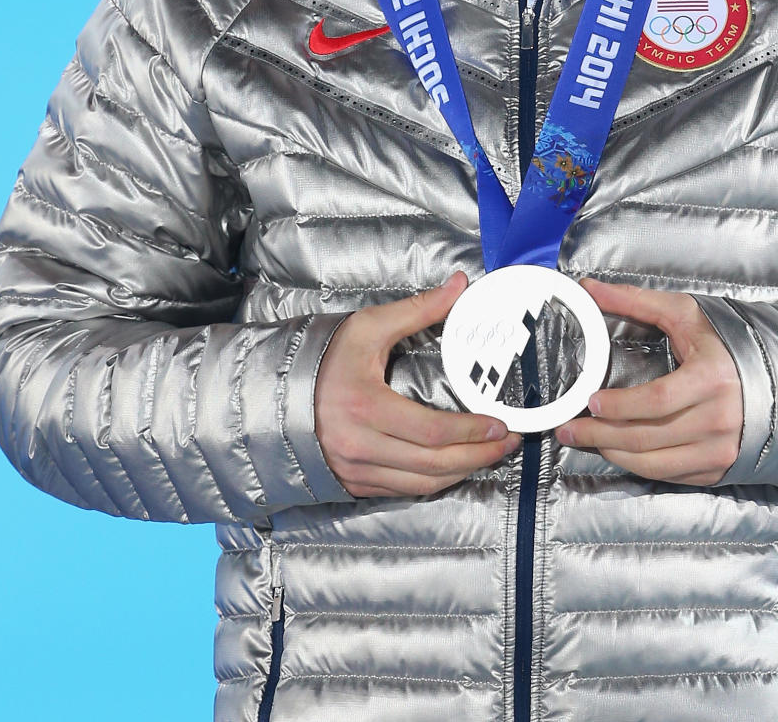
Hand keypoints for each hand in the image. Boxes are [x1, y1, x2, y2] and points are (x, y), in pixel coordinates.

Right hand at [315, 272, 520, 496]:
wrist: (272, 391)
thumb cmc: (322, 358)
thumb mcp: (368, 327)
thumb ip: (418, 310)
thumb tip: (458, 286)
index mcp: (366, 409)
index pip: (432, 432)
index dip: (471, 432)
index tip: (499, 425)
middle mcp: (360, 447)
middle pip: (432, 465)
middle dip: (477, 456)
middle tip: (506, 443)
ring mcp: (355, 470)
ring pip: (421, 485)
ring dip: (460, 473)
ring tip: (488, 455)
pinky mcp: (353, 483)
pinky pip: (402, 491)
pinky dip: (433, 481)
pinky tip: (453, 466)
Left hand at [554, 279, 743, 485]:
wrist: (777, 377)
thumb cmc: (728, 343)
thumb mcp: (685, 314)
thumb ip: (636, 301)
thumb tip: (591, 288)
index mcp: (711, 379)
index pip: (656, 401)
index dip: (620, 406)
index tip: (591, 401)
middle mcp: (718, 419)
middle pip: (648, 437)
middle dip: (600, 435)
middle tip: (569, 429)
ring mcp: (720, 449)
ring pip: (655, 464)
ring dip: (614, 455)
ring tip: (587, 440)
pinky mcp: (718, 468)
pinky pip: (671, 476)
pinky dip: (640, 467)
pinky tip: (620, 452)